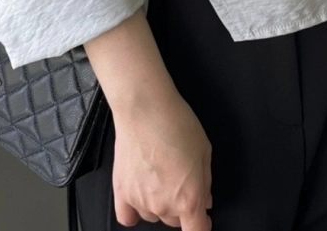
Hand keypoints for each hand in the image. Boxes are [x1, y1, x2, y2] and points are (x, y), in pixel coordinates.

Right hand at [111, 85, 212, 229]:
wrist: (144, 108)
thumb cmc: (176, 123)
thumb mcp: (205, 150)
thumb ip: (205, 181)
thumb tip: (205, 199)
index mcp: (188, 198)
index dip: (203, 226)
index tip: (204, 218)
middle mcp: (164, 206)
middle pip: (175, 221)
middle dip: (182, 205)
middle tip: (181, 178)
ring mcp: (140, 201)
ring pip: (154, 216)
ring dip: (160, 204)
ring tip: (159, 175)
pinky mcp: (121, 192)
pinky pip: (127, 217)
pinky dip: (134, 211)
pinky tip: (140, 196)